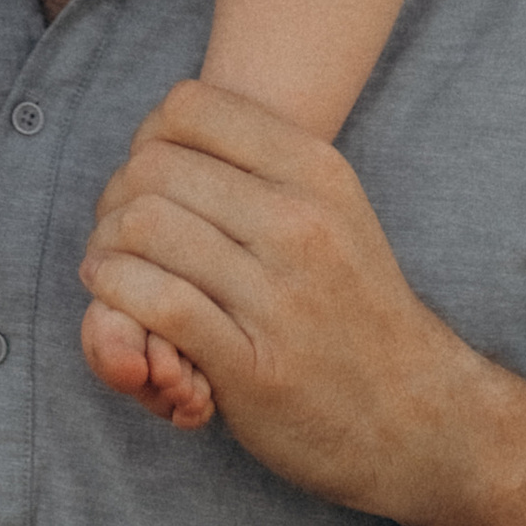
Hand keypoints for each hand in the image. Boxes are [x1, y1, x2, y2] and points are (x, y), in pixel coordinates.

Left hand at [77, 82, 525, 525]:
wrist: (418, 418)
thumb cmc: (356, 310)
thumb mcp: (335, 212)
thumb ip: (263, 167)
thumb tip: (165, 129)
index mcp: (318, 172)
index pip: (190, 107)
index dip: (146, 137)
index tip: (148, 177)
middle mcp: (301, 222)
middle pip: (154, 167)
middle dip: (115, 196)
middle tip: (115, 229)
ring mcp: (279, 295)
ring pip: (145, 227)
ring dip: (106, 248)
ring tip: (110, 266)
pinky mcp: (252, 365)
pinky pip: (156, 302)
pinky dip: (115, 293)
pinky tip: (115, 297)